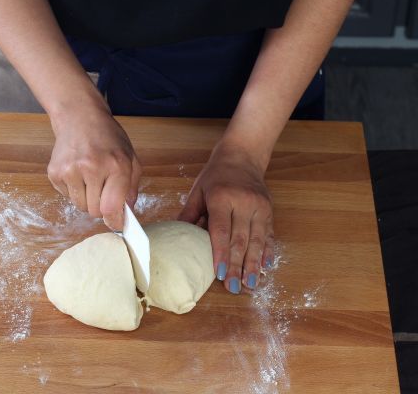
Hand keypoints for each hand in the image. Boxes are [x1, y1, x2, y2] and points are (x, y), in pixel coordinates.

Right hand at [47, 105, 141, 230]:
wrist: (79, 118)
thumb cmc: (108, 138)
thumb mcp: (130, 158)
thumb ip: (131, 187)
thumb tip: (126, 212)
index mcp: (116, 165)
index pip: (111, 208)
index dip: (114, 221)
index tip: (116, 224)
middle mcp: (92, 168)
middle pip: (95, 211)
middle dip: (101, 206)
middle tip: (103, 189)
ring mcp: (70, 170)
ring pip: (80, 206)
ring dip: (86, 199)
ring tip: (90, 179)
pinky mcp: (55, 172)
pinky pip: (66, 196)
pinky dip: (74, 190)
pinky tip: (78, 172)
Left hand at [178, 140, 273, 293]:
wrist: (242, 157)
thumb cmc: (215, 176)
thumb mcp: (198, 191)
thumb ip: (189, 215)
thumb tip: (176, 238)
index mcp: (221, 197)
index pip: (221, 230)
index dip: (220, 253)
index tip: (220, 273)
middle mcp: (243, 202)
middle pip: (240, 239)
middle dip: (237, 266)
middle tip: (234, 287)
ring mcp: (259, 206)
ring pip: (258, 241)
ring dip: (254, 265)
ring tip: (251, 284)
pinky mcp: (269, 210)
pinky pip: (269, 235)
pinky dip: (267, 252)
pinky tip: (265, 267)